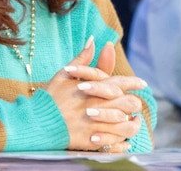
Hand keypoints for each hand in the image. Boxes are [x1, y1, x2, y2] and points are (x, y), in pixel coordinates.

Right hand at [45, 36, 145, 152]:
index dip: (134, 82)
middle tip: (135, 104)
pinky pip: (116, 142)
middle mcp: (97, 105)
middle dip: (135, 103)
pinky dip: (123, 141)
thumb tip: (94, 38)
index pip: (121, 83)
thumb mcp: (64, 74)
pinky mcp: (91, 141)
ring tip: (132, 121)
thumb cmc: (50, 97)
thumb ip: (83, 58)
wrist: (37, 122)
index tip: (143, 83)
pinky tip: (124, 139)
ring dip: (132, 123)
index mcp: (92, 88)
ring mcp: (95, 124)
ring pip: (126, 124)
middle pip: (129, 103)